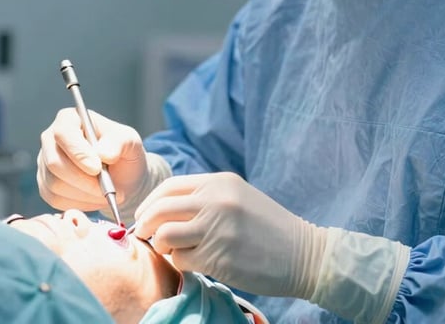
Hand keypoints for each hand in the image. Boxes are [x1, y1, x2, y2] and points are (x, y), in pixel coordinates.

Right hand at [37, 108, 148, 211]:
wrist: (122, 178)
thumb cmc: (124, 153)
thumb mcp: (130, 141)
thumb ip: (118, 142)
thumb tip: (101, 153)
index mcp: (70, 119)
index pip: (63, 133)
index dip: (78, 153)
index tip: (97, 168)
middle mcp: (51, 139)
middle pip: (54, 162)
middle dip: (82, 180)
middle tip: (106, 189)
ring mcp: (45, 162)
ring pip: (54, 184)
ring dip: (84, 194)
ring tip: (105, 193)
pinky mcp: (45, 185)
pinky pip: (54, 199)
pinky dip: (78, 203)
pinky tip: (94, 198)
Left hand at [133, 172, 323, 298]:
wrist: (302, 253)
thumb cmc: (268, 227)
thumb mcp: (238, 196)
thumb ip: (206, 197)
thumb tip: (167, 210)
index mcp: (219, 182)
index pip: (169, 188)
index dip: (150, 203)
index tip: (144, 216)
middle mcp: (214, 200)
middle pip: (161, 209)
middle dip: (145, 225)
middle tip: (142, 235)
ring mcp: (215, 228)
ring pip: (165, 235)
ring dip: (160, 245)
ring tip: (169, 250)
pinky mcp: (218, 257)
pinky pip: (182, 260)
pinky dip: (180, 263)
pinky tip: (192, 262)